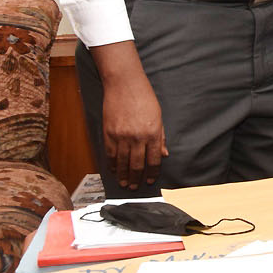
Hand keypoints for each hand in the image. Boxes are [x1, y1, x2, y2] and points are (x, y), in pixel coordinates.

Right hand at [97, 61, 167, 189]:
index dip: (152, 173)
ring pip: (122, 163)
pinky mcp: (108, 134)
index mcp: (153, 133)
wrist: (124, 85)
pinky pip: (110, 154)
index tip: (150, 181)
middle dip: (136, 178)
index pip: (153, 160)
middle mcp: (137, 137)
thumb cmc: (145, 99)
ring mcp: (121, 136)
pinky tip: (113, 170)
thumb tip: (163, 154)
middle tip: (134, 187)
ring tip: (123, 183)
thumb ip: (160, 137)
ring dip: (123, 175)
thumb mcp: (158, 117)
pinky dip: (111, 164)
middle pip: (136, 165)